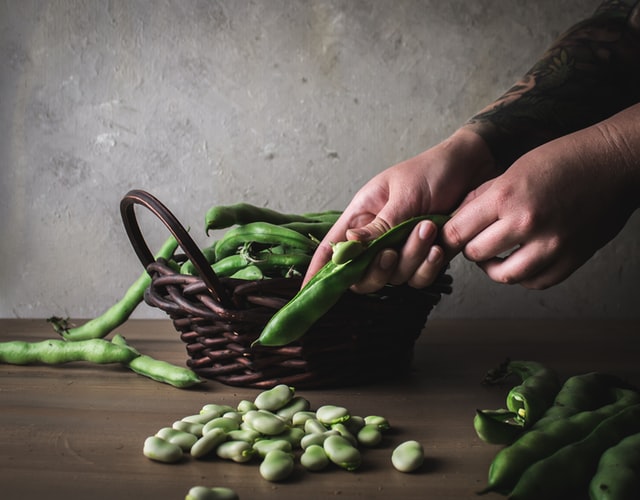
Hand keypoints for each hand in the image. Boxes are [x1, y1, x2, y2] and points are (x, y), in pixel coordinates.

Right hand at [303, 128, 495, 291]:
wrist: (474, 168)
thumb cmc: (432, 171)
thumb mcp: (403, 194)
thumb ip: (379, 225)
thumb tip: (346, 247)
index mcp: (362, 216)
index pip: (330, 247)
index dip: (318, 270)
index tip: (306, 293)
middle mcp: (377, 236)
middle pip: (360, 275)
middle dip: (376, 269)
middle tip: (391, 252)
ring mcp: (401, 249)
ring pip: (394, 277)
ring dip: (411, 258)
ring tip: (428, 228)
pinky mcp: (424, 257)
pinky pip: (419, 278)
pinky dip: (428, 267)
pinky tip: (438, 247)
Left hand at [442, 108, 639, 288]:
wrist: (614, 162)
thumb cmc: (562, 160)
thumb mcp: (513, 169)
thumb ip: (483, 198)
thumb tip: (456, 220)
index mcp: (506, 197)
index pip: (458, 231)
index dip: (449, 236)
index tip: (450, 236)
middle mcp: (526, 223)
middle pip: (476, 254)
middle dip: (470, 248)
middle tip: (474, 241)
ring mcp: (551, 245)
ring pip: (504, 275)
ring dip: (493, 267)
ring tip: (495, 256)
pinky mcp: (571, 258)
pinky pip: (535, 282)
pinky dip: (523, 276)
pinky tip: (521, 261)